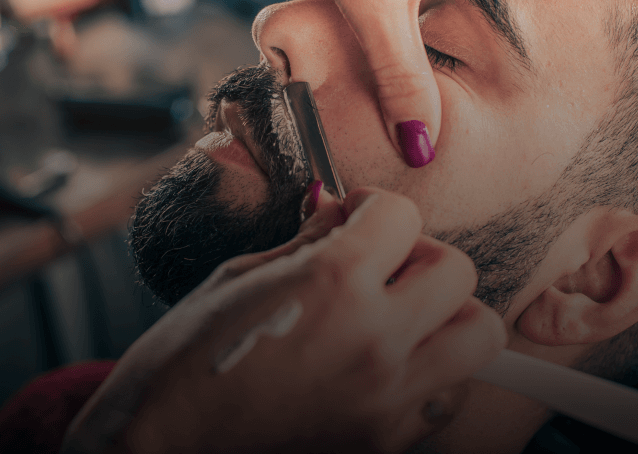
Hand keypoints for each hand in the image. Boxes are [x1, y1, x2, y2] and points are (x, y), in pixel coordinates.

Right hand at [62, 186, 505, 453]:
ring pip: (477, 336)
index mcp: (332, 285)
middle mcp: (376, 343)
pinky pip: (445, 394)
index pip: (403, 215)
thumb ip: (310, 241)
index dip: (374, 207)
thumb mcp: (241, 276)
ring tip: (395, 318)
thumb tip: (344, 212)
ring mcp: (389, 403)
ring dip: (443, 315)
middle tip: (380, 267)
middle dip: (420, 255)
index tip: (353, 219)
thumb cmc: (182, 359)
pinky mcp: (388, 445)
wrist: (160, 450)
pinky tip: (380, 367)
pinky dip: (428, 372)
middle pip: (458, 271)